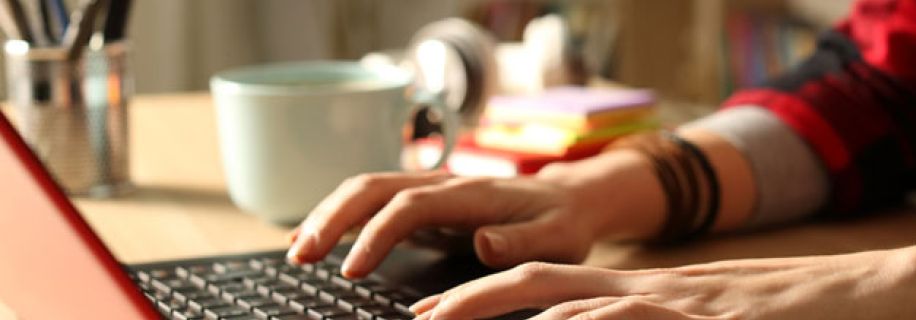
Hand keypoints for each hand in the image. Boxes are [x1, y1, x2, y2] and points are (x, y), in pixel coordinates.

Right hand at [284, 169, 625, 276]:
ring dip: (327, 216)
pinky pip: (372, 204)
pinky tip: (309, 239)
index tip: (352, 270)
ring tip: (295, 252)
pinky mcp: (424, 206)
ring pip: (366, 191)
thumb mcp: (556, 238)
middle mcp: (443, 185)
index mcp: (471, 193)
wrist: (570, 200)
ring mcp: (430, 192)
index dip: (376, 234)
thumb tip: (484, 241)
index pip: (410, 206)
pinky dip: (338, 217)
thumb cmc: (562, 224)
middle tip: (301, 257)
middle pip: (374, 187)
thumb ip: (521, 241)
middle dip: (332, 218)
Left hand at [409, 247, 915, 319]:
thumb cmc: (795, 317)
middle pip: (550, 284)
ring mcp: (693, 307)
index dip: (487, 298)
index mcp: (650, 294)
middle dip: (475, 302)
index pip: (553, 287)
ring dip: (526, 318)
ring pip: (593, 309)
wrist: (883, 293)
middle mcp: (660, 293)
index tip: (433, 317)